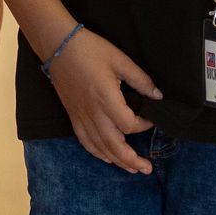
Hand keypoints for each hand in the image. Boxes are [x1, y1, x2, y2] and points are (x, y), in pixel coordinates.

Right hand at [45, 26, 160, 173]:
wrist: (58, 45)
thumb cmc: (90, 49)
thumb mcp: (120, 60)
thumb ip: (141, 80)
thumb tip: (158, 96)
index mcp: (106, 99)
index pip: (129, 125)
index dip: (144, 125)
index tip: (152, 118)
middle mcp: (93, 112)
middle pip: (114, 145)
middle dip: (132, 160)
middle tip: (148, 168)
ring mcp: (81, 116)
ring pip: (100, 147)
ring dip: (117, 161)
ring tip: (132, 168)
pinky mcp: (72, 115)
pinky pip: (84, 140)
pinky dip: (97, 152)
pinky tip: (106, 157)